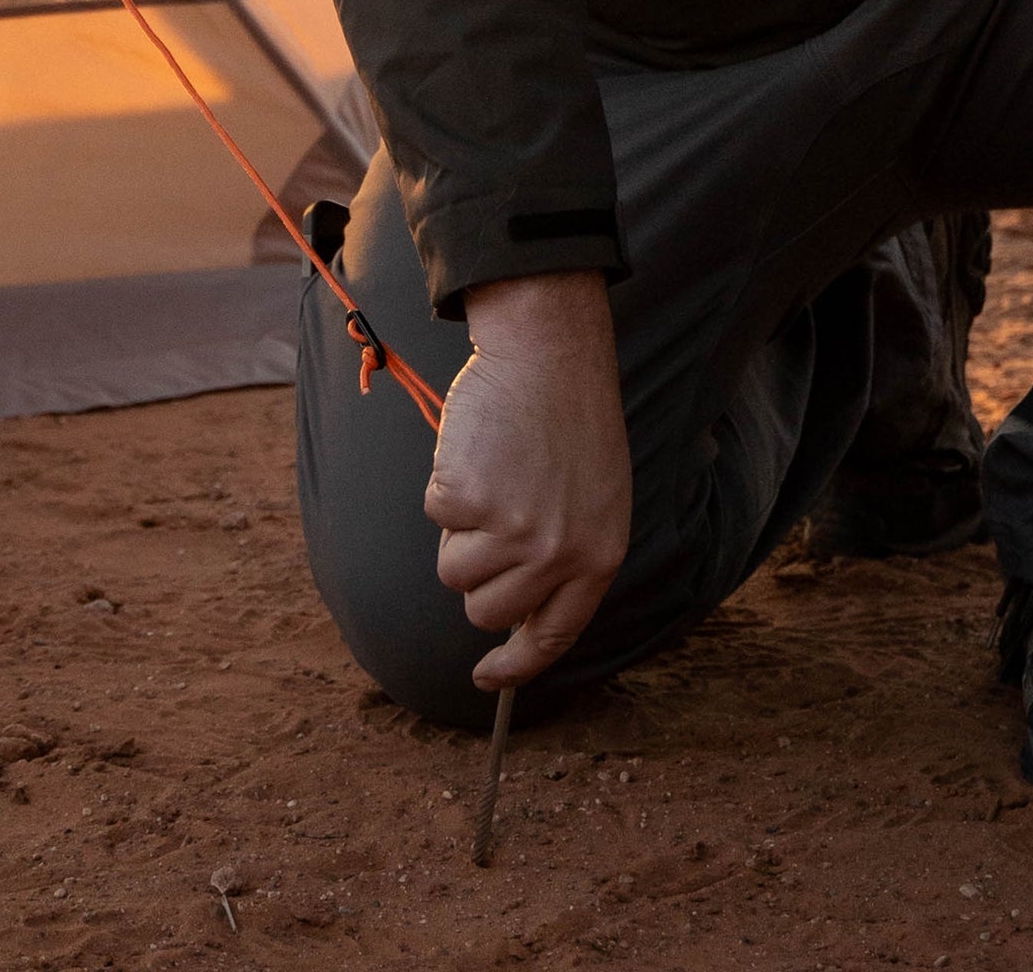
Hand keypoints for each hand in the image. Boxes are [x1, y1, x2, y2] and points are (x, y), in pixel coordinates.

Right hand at [425, 271, 630, 691]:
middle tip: (491, 519)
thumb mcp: (595, 499)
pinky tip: (476, 449)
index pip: (554, 637)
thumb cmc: (570, 419)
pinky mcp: (467, 500)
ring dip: (458, 530)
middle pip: (486, 611)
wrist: (549, 354)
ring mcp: (511, 530)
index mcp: (598, 558)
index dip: (516, 667)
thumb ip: (567, 557)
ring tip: (490, 475)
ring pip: (453, 571)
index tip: (486, 678)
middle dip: (477, 575)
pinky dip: (444, 484)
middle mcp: (557, 554)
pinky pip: (434, 515)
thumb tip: (517, 618)